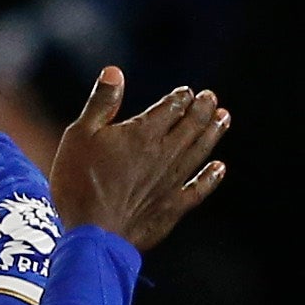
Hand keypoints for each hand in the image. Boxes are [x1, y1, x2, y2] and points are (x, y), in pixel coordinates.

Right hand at [49, 67, 228, 250]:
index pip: (171, 108)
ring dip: (213, 134)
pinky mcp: (172, 207)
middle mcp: (165, 154)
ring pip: (200, 152)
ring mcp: (172, 182)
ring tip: (224, 119)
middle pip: (192, 126)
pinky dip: (210, 177)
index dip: (181, 98)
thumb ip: (101, 103)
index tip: (188, 91)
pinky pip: (198, 188)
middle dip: (203, 110)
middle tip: (212, 98)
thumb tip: (114, 72)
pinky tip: (219, 168)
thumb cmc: (80, 182)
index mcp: (143, 133)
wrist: (94, 232)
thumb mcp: (80, 135)